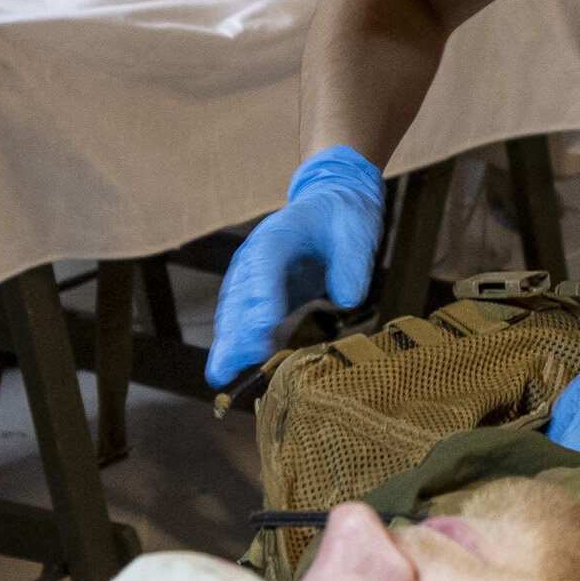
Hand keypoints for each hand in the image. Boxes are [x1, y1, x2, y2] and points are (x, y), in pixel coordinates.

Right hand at [206, 143, 385, 385]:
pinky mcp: (253, 294)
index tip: (267, 324)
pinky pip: (237, 319)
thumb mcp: (357, 233)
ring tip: (222, 374)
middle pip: (242, 291)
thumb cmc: (343, 219)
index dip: (263, 292)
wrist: (330, 206)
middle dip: (240, 328)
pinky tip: (224, 369)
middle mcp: (255, 254)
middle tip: (240, 362)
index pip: (266, 261)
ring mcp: (250, 275)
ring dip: (228, 341)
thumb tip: (346, 298)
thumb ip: (353, 264)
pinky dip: (231, 343)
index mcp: (281, 233)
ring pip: (233, 309)